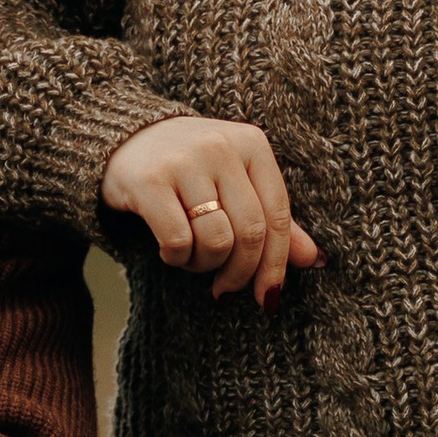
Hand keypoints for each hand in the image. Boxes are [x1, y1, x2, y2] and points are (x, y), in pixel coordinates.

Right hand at [100, 116, 320, 306]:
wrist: (122, 139)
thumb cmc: (189, 168)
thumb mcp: (234, 183)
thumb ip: (271, 217)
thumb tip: (315, 259)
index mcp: (252, 144)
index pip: (278, 216)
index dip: (277, 265)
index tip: (268, 297)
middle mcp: (221, 146)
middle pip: (251, 233)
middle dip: (240, 273)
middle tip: (225, 290)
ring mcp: (184, 161)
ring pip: (217, 241)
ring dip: (205, 265)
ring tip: (193, 258)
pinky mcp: (149, 181)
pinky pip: (178, 241)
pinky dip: (176, 259)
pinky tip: (170, 252)